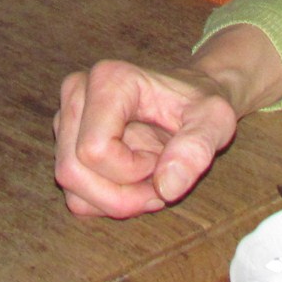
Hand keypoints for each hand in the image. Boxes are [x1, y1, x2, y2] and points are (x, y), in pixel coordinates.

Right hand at [53, 60, 240, 216]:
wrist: (189, 100)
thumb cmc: (199, 105)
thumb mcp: (215, 120)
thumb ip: (197, 148)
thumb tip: (167, 187)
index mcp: (109, 80)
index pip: (94, 150)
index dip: (132, 170)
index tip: (162, 157)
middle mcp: (77, 93)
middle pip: (72, 172)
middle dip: (121, 195)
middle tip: (159, 182)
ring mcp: (66, 118)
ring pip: (70, 188)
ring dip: (114, 200)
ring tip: (149, 181)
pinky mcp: (66, 142)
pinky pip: (74, 195)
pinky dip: (105, 201)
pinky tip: (133, 183)